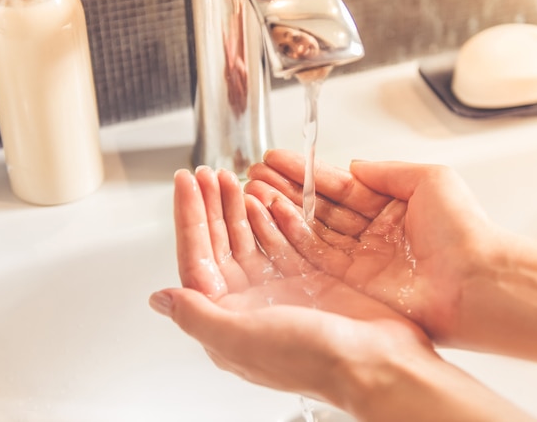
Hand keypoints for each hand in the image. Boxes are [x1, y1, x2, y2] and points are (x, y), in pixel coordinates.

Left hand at [150, 167, 435, 402]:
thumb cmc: (315, 360)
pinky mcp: (309, 277)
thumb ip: (197, 317)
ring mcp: (279, 289)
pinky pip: (282, 240)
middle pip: (220, 244)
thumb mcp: (243, 339)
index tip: (185, 183)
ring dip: (239, 207)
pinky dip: (272, 218)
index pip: (196, 258)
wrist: (377, 363)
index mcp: (227, 318)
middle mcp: (250, 303)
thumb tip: (160, 299)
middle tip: (207, 173)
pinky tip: (265, 198)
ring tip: (233, 177)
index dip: (189, 218)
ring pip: (249, 238)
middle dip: (211, 205)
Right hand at [246, 150, 504, 344]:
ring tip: (250, 191)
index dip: (307, 172)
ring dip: (280, 211)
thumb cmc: (465, 230)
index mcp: (390, 207)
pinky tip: (267, 219)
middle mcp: (372, 234)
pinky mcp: (353, 284)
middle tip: (254, 174)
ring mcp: (361, 260)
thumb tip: (355, 165)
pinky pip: (315, 256)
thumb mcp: (430, 179)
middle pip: (320, 208)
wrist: (476, 282)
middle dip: (286, 189)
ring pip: (312, 231)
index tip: (278, 159)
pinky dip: (290, 238)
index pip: (339, 185)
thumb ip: (387, 171)